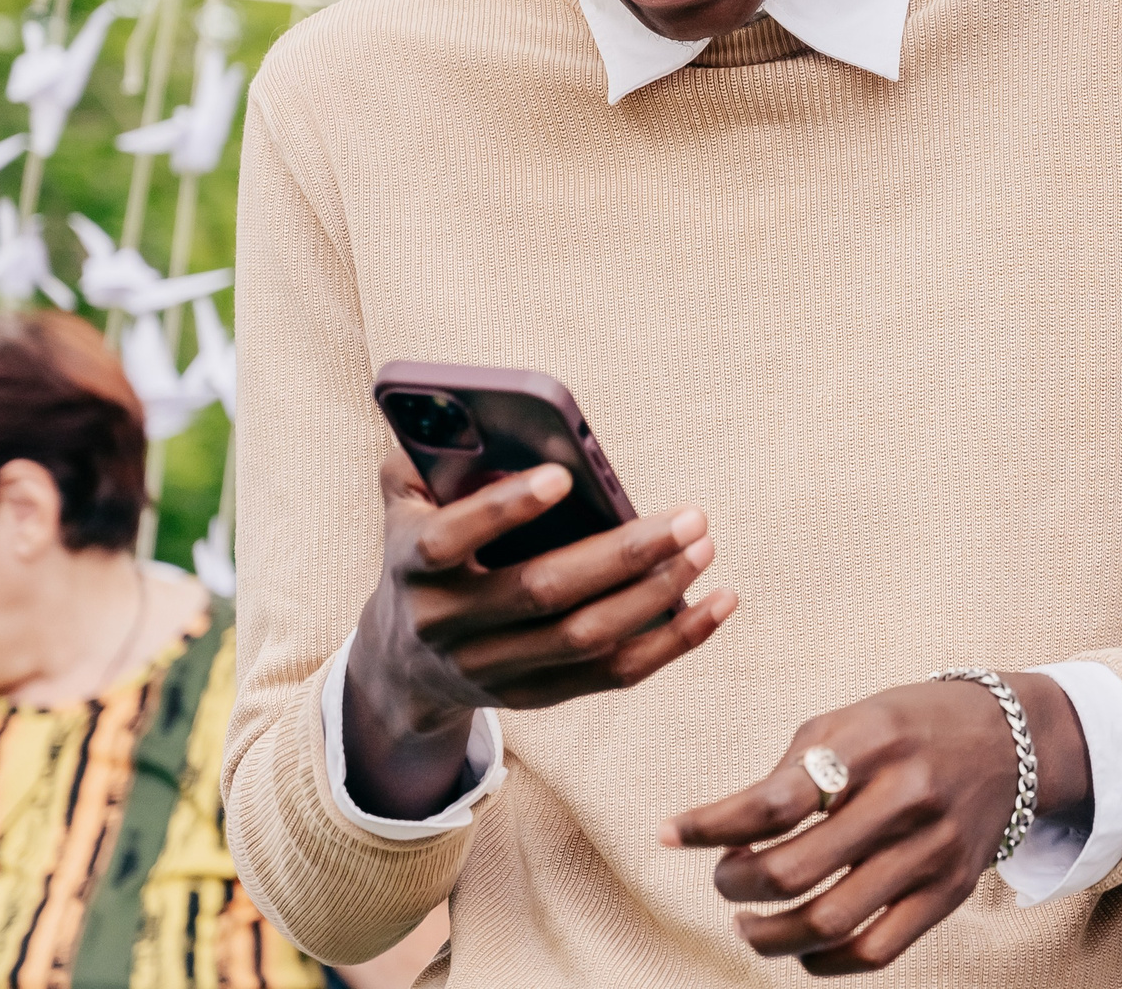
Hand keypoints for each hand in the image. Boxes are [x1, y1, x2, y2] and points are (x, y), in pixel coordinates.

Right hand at [342, 451, 737, 818]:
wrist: (402, 663)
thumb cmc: (427, 552)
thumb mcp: (408, 504)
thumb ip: (428, 457)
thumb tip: (489, 426)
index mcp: (411, 566)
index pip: (450, 540)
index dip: (503, 508)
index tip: (563, 475)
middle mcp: (446, 625)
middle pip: (542, 592)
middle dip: (624, 554)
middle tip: (690, 516)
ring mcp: (491, 669)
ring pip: (586, 638)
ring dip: (656, 595)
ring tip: (703, 546)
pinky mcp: (535, 696)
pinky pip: (614, 675)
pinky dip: (673, 641)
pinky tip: (718, 603)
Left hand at [663, 674, 1091, 974]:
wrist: (1014, 741)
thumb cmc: (909, 728)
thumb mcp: (850, 721)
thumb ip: (790, 772)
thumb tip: (718, 832)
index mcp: (871, 742)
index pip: (774, 799)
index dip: (710, 824)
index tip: (668, 833)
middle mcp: (906, 797)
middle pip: (796, 870)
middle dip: (736, 884)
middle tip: (724, 878)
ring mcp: (932, 851)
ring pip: (830, 922)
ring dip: (768, 934)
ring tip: (747, 923)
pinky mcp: (949, 892)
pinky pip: (875, 952)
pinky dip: (821, 963)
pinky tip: (797, 948)